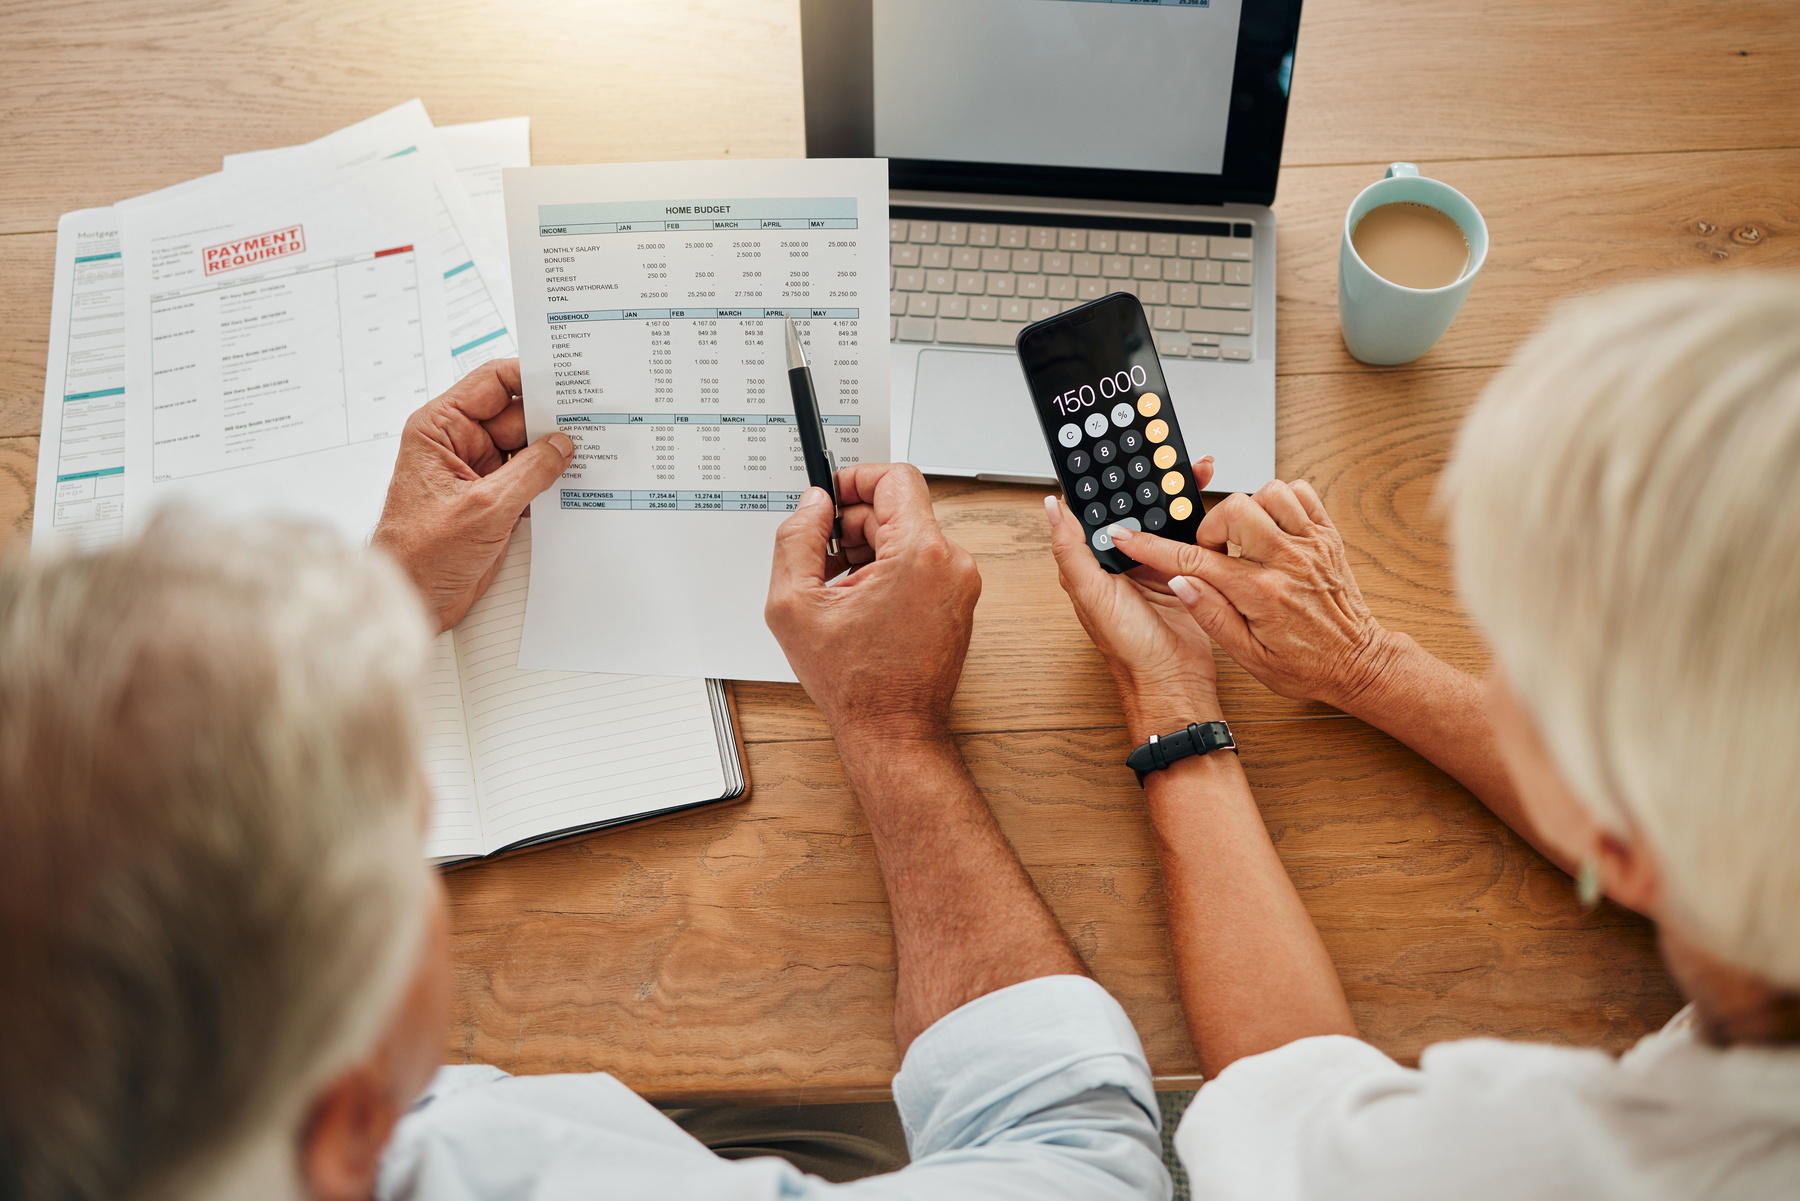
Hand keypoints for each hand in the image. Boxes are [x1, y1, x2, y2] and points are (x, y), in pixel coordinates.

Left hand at [372, 359, 573, 631]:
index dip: (530, 378)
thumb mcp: (484, 507)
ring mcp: (477, 472)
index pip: (492, 383)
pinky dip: (548, 483)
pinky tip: (575, 484)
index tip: (567, 382)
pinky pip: (527, 479)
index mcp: (440, 428)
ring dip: (553, 457)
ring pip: (526, 449)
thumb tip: (562, 445)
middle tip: (591, 424)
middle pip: (516, 417)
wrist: (412, 600)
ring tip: (590, 455)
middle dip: (550, 423)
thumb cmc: (421, 555)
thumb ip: (530, 471)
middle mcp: (457, 443)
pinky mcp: (491, 499)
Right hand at [765, 464, 980, 744]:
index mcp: (920, 553)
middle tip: (822, 558)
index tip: (831, 497)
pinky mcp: (959, 601)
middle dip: (854, 527)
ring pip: (908, 538)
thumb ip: (797, 539)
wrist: (892, 729)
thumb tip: (813, 505)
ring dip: (868, 552)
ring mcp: (961, 584)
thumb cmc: (857, 683)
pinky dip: (888, 573)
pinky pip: (920, 564)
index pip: (895, 478)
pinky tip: (859, 605)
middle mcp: (952, 563)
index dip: (855, 479)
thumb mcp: (795, 604)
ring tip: (838, 591)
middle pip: (898, 509)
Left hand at [1044, 458, 1219, 738]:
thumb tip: (1050, 507)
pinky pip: (1190, 536)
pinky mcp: (1183, 572)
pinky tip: (1206, 501)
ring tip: (1193, 468)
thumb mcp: (1092, 593)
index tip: (1116, 449)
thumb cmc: (1128, 648)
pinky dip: (1199, 518)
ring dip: (1177, 493)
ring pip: (1164, 516)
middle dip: (1149, 478)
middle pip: (1134, 506)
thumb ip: (1071, 549)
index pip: (1096, 508)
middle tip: (1165, 452)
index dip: (1105, 479)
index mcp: (1093, 561)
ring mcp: (1154, 565)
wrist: (1174, 680)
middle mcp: (1121, 560)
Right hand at [1107, 479, 1398, 709]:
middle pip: (1233, 509)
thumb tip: (1179, 582)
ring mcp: (1311, 544)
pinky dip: (1281, 499)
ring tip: (1246, 538)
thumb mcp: (1248, 657)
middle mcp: (1287, 561)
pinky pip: (1301, 492)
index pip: (1195, 559)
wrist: (1358, 663)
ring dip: (1248, 508)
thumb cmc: (1305, 665)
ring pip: (1268, 491)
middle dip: (1212, 524)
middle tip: (1215, 550)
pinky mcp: (1327, 536)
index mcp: (1260, 593)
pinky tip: (1273, 526)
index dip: (1152, 547)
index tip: (1127, 536)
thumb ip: (1211, 615)